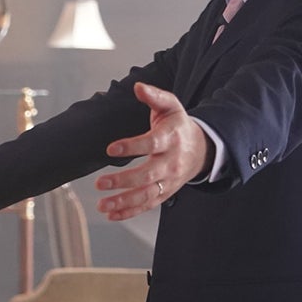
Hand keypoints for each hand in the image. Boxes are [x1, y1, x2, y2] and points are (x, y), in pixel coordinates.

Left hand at [95, 83, 211, 220]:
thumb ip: (154, 96)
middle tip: (100, 182)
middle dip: (123, 181)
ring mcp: (168, 180)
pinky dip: (129, 212)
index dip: (131, 146)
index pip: (151, 144)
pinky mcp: (165, 193)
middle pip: (147, 175)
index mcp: (171, 139)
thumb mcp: (171, 106)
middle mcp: (171, 162)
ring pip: (146, 195)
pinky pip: (147, 205)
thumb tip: (138, 87)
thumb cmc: (179, 126)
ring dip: (123, 202)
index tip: (110, 148)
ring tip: (102, 204)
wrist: (202, 149)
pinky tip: (111, 214)